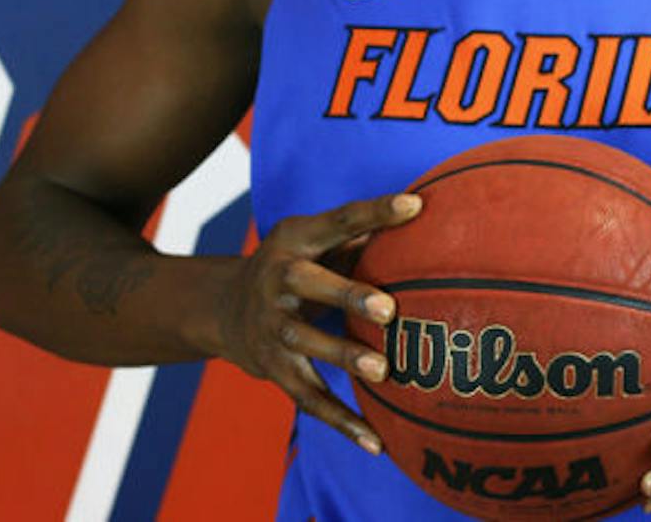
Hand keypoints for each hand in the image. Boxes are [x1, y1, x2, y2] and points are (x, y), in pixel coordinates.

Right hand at [214, 192, 422, 454]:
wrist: (223, 308)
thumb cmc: (298, 265)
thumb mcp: (316, 240)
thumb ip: (361, 234)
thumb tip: (427, 219)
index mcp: (295, 240)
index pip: (338, 222)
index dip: (375, 212)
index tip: (414, 206)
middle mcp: (276, 280)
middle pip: (309, 284)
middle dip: (347, 295)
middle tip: (388, 308)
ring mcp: (270, 326)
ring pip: (305, 343)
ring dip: (342, 356)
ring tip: (383, 370)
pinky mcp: (273, 369)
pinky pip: (307, 397)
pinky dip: (341, 421)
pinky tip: (376, 443)